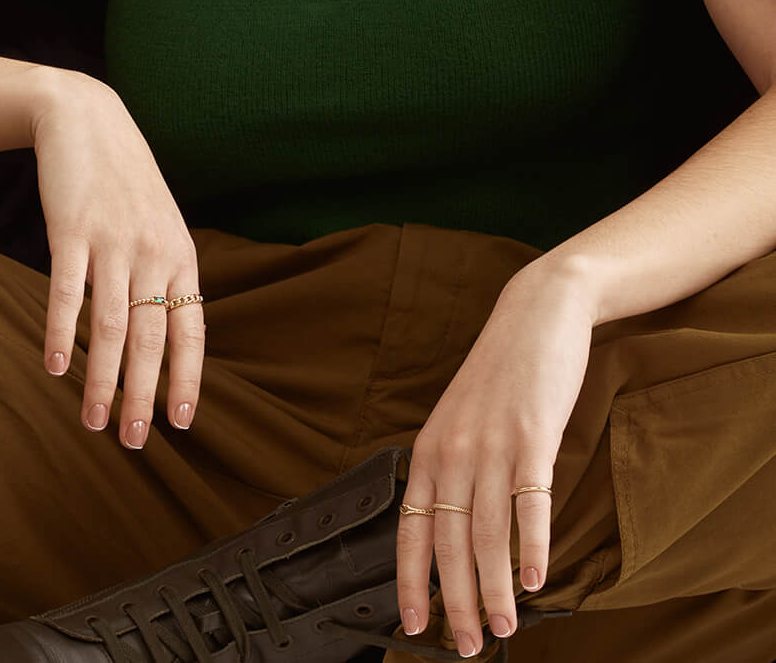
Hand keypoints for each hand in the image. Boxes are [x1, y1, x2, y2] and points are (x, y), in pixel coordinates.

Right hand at [29, 70, 205, 450]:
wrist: (85, 118)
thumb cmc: (123, 177)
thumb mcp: (158, 220)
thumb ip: (164, 270)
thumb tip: (164, 334)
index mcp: (180, 253)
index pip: (191, 329)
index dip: (186, 377)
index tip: (179, 422)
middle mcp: (152, 251)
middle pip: (150, 339)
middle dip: (143, 396)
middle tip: (133, 441)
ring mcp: (111, 240)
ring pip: (111, 326)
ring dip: (102, 380)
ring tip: (94, 422)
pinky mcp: (71, 230)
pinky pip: (66, 291)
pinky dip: (60, 331)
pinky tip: (53, 365)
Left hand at [395, 264, 597, 656]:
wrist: (534, 316)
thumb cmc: (499, 377)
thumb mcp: (459, 422)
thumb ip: (452, 471)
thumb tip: (453, 531)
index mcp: (428, 451)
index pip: (412, 528)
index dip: (411, 579)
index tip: (414, 625)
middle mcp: (452, 451)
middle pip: (450, 541)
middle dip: (456, 600)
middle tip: (467, 646)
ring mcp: (491, 444)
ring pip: (487, 531)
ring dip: (494, 588)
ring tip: (502, 629)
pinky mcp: (533, 437)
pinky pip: (530, 502)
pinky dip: (531, 545)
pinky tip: (534, 580)